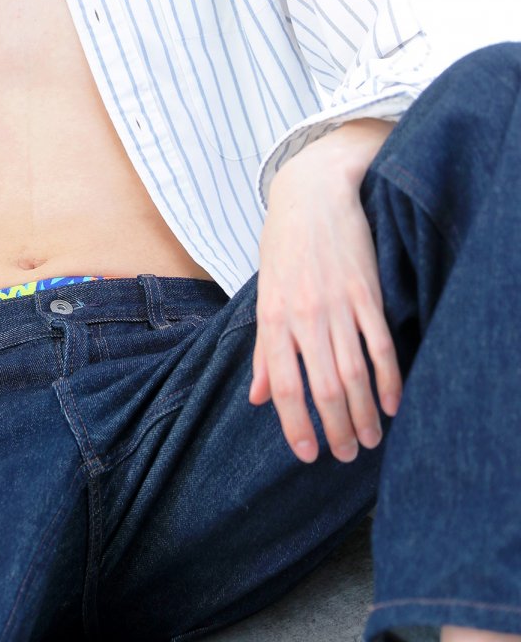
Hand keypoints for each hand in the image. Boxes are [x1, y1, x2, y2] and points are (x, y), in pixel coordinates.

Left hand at [249, 121, 402, 464]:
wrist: (314, 193)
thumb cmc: (284, 243)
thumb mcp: (264, 291)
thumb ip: (263, 347)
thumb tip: (255, 397)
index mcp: (274, 316)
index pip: (283, 384)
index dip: (295, 424)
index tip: (308, 453)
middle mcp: (304, 314)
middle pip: (323, 387)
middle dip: (336, 428)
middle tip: (346, 455)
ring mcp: (338, 304)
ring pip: (354, 373)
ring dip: (364, 413)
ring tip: (369, 440)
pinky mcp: (367, 292)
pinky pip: (380, 344)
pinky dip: (388, 379)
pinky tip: (392, 404)